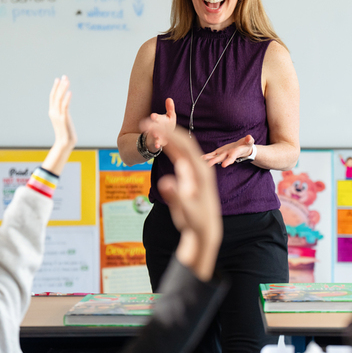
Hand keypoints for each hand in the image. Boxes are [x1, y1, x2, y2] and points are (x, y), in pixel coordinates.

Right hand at [43, 76, 76, 174]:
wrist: (64, 143)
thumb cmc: (65, 134)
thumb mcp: (63, 121)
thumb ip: (63, 114)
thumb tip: (65, 110)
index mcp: (52, 112)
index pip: (52, 97)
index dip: (55, 88)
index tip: (58, 79)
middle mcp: (53, 112)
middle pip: (55, 95)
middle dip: (59, 85)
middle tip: (64, 76)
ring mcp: (58, 115)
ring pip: (59, 99)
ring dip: (63, 89)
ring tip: (67, 80)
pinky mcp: (63, 118)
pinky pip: (65, 106)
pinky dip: (67, 98)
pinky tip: (70, 92)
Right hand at [142, 98, 175, 150]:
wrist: (165, 135)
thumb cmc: (167, 124)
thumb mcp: (170, 116)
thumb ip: (170, 108)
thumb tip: (169, 98)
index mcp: (158, 120)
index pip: (156, 117)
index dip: (155, 117)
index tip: (153, 116)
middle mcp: (155, 127)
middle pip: (151, 126)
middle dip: (150, 125)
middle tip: (149, 125)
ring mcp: (155, 135)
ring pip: (153, 134)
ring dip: (154, 135)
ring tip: (155, 135)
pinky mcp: (158, 142)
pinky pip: (156, 143)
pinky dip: (157, 144)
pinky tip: (158, 145)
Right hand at [156, 126, 221, 279]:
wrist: (205, 229)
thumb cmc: (197, 221)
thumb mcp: (188, 212)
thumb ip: (178, 197)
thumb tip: (165, 182)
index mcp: (201, 172)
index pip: (184, 146)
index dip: (168, 134)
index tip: (152, 127)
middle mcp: (200, 166)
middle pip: (183, 141)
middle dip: (165, 129)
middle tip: (146, 122)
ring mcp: (196, 169)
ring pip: (182, 145)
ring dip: (167, 135)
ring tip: (150, 127)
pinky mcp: (191, 173)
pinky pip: (180, 154)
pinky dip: (169, 145)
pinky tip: (160, 140)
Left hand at [202, 135, 253, 167]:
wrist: (243, 149)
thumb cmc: (246, 145)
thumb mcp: (249, 142)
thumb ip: (249, 140)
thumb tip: (249, 137)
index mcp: (235, 153)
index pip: (232, 158)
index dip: (228, 161)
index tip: (223, 165)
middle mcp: (228, 155)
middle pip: (221, 158)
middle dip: (215, 161)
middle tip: (208, 164)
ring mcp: (223, 154)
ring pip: (215, 157)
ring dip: (209, 158)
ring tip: (202, 159)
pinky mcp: (220, 152)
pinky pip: (213, 154)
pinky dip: (208, 156)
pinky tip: (201, 157)